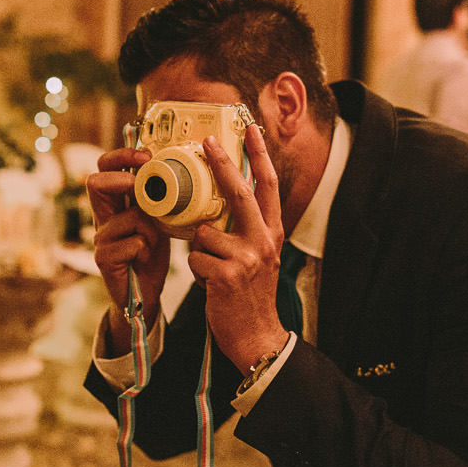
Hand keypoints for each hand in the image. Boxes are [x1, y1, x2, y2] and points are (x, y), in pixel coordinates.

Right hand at [87, 145, 170, 354]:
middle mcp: (102, 218)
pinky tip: (146, 258)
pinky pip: (133, 243)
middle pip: (95, 182)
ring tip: (154, 241)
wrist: (143, 295)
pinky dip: (147, 248)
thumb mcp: (156, 220)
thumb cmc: (150, 254)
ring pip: (127, 216)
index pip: (104, 168)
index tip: (145, 156)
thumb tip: (179, 168)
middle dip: (123, 179)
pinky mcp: (104, 259)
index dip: (121, 156)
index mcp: (115, 204)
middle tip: (143, 186)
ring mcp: (101, 239)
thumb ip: (158, 198)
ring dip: (149, 227)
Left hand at [187, 124, 290, 370]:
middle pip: (240, 192)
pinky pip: (195, 259)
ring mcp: (247, 257)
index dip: (259, 156)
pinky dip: (196, 272)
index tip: (250, 130)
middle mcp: (264, 240)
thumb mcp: (258, 259)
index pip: (268, 186)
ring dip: (201, 252)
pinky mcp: (226, 274)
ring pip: (204, 233)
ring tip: (214, 273)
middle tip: (207, 140)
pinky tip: (211, 287)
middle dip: (223, 163)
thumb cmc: (249, 296)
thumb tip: (213, 209)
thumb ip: (243, 231)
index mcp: (272, 233)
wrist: (257, 336)